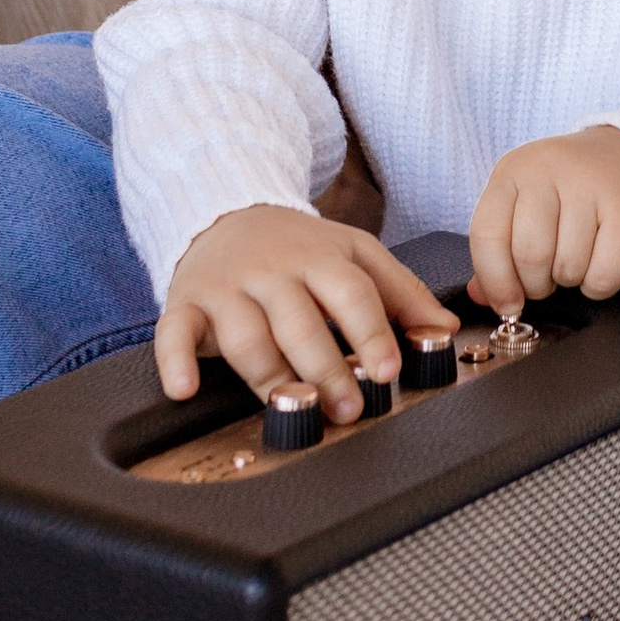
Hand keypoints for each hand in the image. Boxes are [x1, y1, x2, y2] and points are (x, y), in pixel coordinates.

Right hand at [156, 205, 454, 423]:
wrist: (228, 212)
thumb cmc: (299, 247)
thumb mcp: (355, 255)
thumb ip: (401, 293)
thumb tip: (445, 329)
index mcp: (321, 257)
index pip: (351, 293)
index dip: (371, 333)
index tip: (388, 369)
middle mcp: (273, 272)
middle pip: (300, 323)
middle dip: (326, 369)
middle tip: (348, 408)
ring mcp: (227, 289)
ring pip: (246, 336)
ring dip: (268, 376)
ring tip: (293, 407)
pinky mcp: (185, 304)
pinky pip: (173, 332)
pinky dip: (175, 361)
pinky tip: (185, 388)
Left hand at [470, 126, 619, 315]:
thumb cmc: (572, 188)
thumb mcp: (526, 202)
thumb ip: (499, 247)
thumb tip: (479, 295)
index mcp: (513, 170)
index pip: (487, 236)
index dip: (495, 280)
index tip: (507, 303)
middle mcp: (548, 171)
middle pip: (528, 256)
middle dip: (536, 285)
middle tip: (548, 278)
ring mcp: (591, 187)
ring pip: (567, 269)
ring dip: (570, 280)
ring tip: (578, 258)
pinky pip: (602, 276)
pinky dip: (599, 285)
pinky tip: (602, 261)